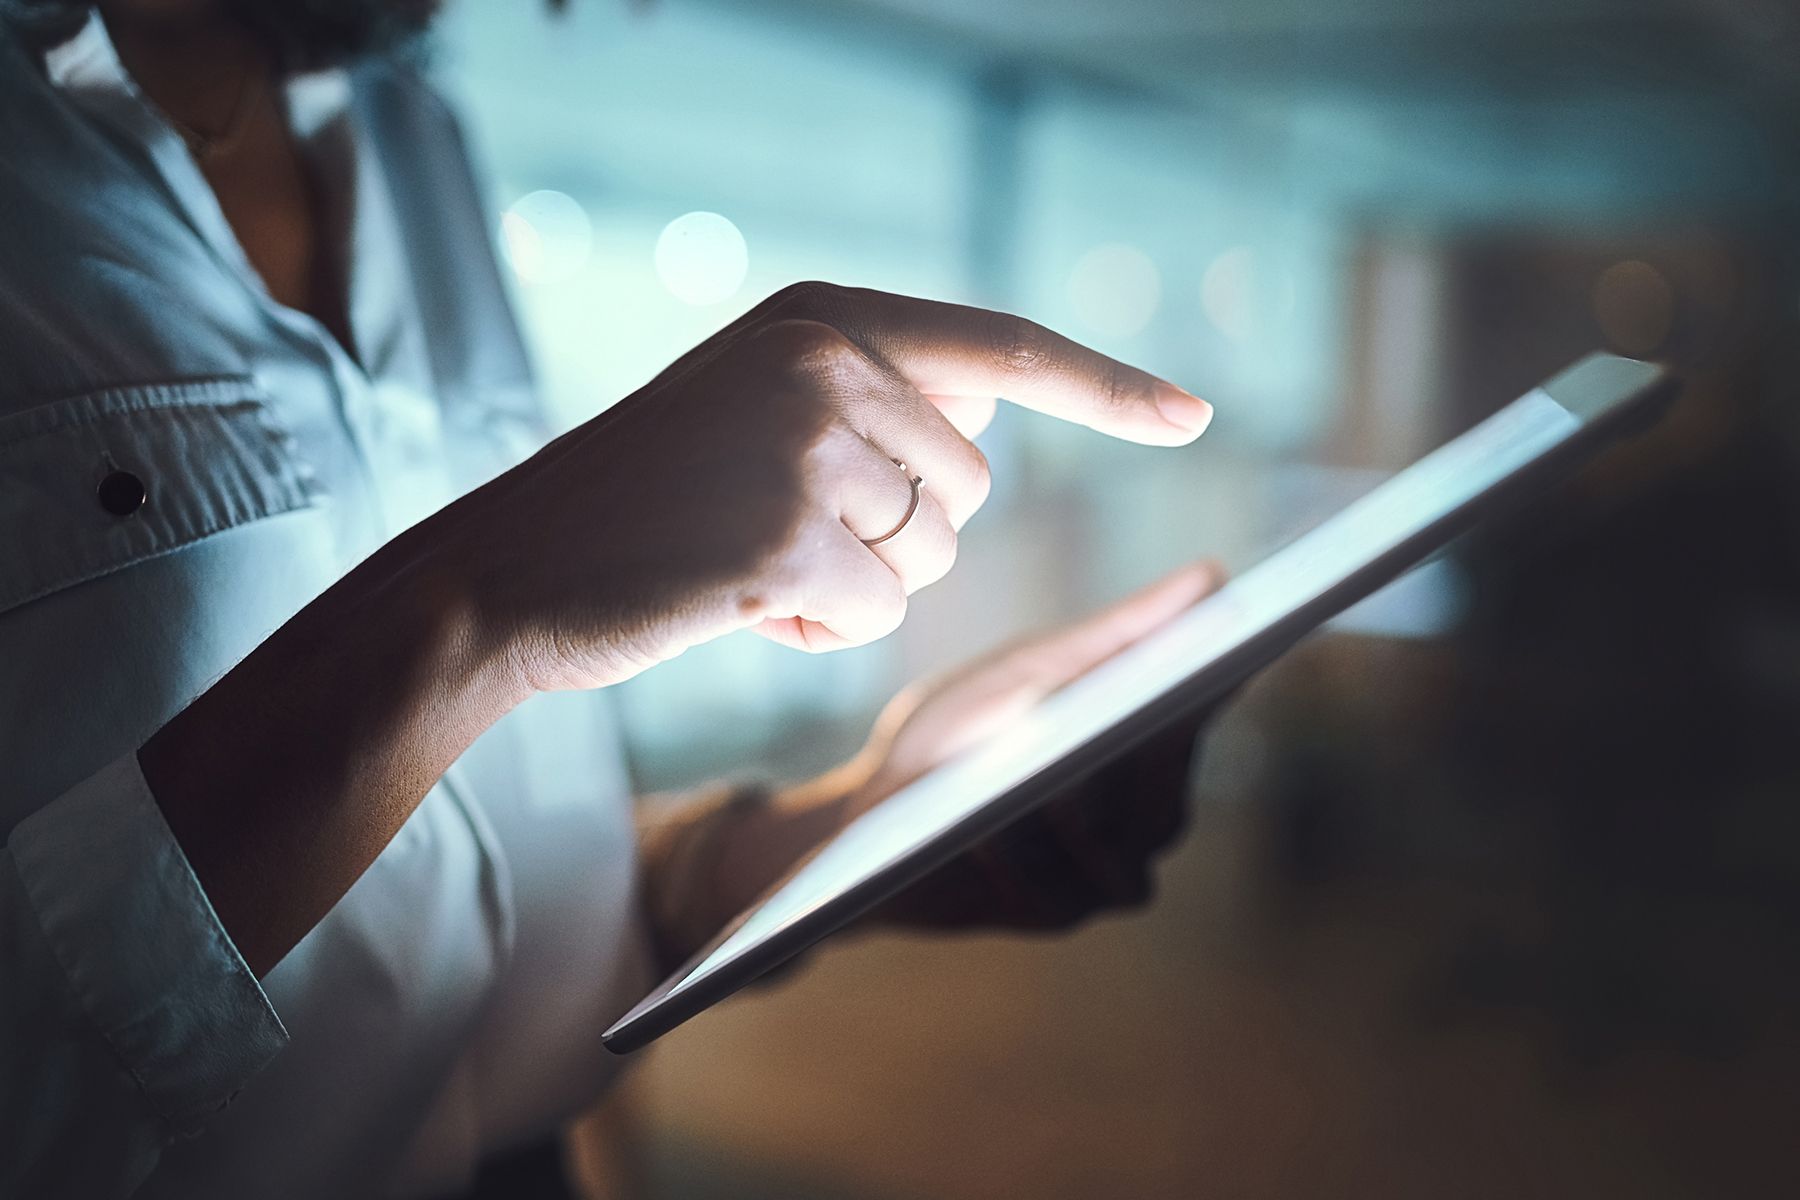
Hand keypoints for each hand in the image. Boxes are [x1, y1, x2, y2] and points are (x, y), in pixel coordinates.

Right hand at [443, 282, 1213, 693]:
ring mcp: (807, 443)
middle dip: (900, 534)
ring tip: (750, 560)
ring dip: (858, 583)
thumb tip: (982, 429)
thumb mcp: (753, 407)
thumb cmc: (642, 501)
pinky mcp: (791, 534)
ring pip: (932, 554)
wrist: (509, 565)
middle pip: (970, 485)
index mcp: (823, 315)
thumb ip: (867, 399)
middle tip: (781, 529)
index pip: (1002, 346)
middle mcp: (826, 359)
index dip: (1106, 386)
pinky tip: (736, 601)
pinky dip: (819, 627)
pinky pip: (877, 609)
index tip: (1193, 417)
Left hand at [844, 561, 1225, 930]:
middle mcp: (1136, 825)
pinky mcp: (1045, 913)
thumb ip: (1119, 633)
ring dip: (1076, 820)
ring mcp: (1095, 877)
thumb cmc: (957, 730)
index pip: (1197, 727)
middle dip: (1146, 767)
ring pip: (1119, 859)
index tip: (1218, 663)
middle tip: (1134, 724)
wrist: (868, 814)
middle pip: (1165, 806)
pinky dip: (1019, 858)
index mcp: (1143, 754)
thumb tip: (1213, 577)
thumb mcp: (1029, 669)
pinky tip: (983, 828)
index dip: (1213, 699)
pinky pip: (1053, 894)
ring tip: (1046, 781)